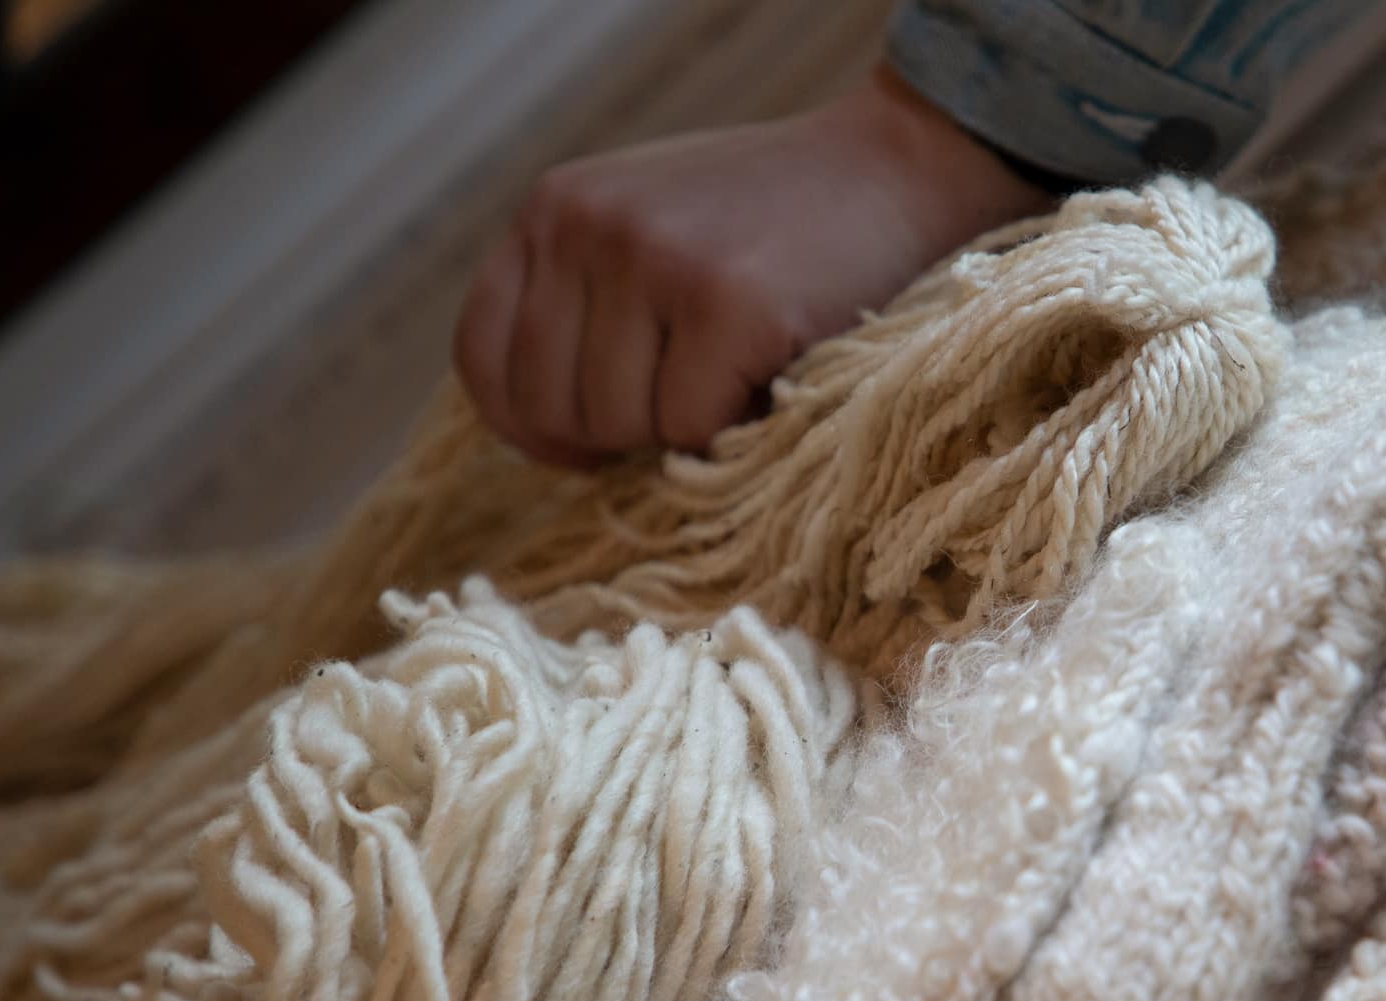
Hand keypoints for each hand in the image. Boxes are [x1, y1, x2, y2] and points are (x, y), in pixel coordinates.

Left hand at [454, 65, 1049, 465]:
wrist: (901, 170)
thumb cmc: (779, 229)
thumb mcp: (650, 233)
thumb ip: (584, 301)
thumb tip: (543, 437)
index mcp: (557, 208)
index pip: (483, 357)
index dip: (531, 424)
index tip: (587, 444)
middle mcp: (590, 225)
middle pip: (549, 407)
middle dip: (618, 434)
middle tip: (690, 404)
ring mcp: (657, 260)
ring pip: (617, 426)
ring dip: (681, 432)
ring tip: (737, 376)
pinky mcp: (731, 305)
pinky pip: (690, 430)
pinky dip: (735, 430)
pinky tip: (772, 378)